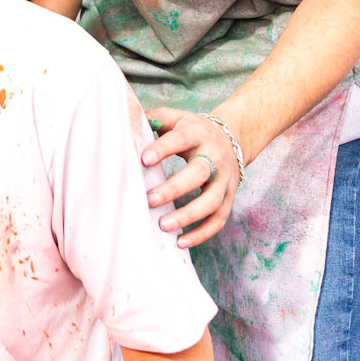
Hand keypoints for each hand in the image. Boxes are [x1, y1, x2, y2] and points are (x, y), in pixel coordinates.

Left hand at [143, 106, 240, 246]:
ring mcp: (225, 180)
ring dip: (188, 216)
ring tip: (163, 225)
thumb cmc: (193, 130)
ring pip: (212, 201)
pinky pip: (219, 220)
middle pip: (199, 174)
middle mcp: (215, 157)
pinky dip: (202, 233)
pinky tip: (181, 242)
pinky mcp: (229, 198)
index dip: (163, 149)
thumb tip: (128, 121)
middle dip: (175, 189)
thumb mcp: (177, 118)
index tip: (143, 160)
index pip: (181, 139)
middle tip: (149, 200)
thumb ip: (155, 118)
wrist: (232, 139)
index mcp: (198, 134)